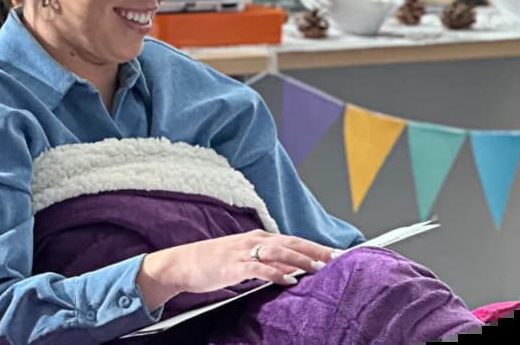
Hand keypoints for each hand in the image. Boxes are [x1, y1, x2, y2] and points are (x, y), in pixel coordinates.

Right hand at [136, 230, 339, 310]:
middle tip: (336, 258)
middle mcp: (253, 241)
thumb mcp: (243, 259)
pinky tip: (290, 280)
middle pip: (291, 243)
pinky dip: (277, 274)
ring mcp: (243, 253)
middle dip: (315, 250)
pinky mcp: (233, 266)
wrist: (182, 264)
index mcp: (257, 238)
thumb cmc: (213, 262)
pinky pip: (260, 269)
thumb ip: (267, 262)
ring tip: (319, 268)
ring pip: (278, 253)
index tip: (335, 254)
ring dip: (300, 260)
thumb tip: (292, 270)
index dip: (314, 246)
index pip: (292, 239)